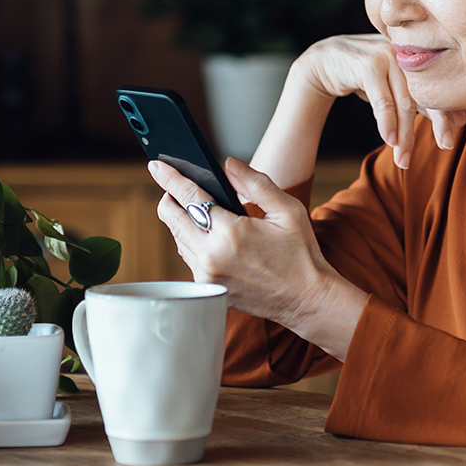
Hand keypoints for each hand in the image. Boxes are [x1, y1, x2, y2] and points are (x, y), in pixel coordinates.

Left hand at [148, 157, 367, 360]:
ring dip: (182, 221)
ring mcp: (207, 277)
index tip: (157, 165)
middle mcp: (212, 257)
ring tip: (197, 210)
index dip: (170, 178)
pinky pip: (189, 258)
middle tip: (176, 187)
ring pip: (178, 238)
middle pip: (172, 218)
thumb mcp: (287, 210)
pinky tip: (208, 236)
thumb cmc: (301, 255)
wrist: (308, 300)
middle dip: (170, 198)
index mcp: (231, 233)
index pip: (189, 197)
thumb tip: (228, 164)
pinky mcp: (208, 289)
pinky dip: (192, 243)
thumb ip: (255, 183)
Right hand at [293, 34, 465, 167]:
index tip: (451, 139)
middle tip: (446, 146)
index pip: (438, 89)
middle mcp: (406, 54)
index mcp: (418, 57)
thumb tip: (463, 120)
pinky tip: (388, 140)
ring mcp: (387, 56)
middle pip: (427, 94)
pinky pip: (382, 100)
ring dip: (405, 134)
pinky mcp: (368, 64)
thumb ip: (424, 101)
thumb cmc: (366, 77)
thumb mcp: (397, 89)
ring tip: (404, 158)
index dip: (447, 114)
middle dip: (437, 123)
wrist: (325, 62)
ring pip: (404, 102)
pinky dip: (386, 122)